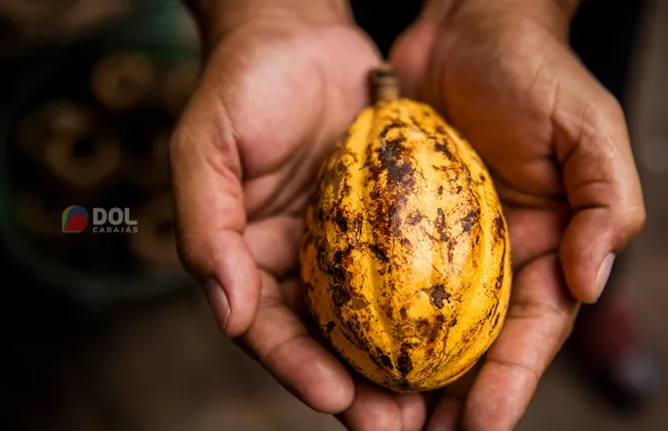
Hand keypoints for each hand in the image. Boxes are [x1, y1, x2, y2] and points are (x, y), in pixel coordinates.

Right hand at [170, 0, 399, 419]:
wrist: (300, 35)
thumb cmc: (243, 86)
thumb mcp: (207, 148)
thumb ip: (206, 227)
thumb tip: (226, 311)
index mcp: (248, 258)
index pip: (268, 329)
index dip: (297, 367)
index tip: (336, 398)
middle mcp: (298, 262)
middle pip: (326, 341)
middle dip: (358, 390)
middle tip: (396, 428)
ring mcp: (344, 244)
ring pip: (373, 319)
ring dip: (400, 367)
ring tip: (435, 409)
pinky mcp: (387, 221)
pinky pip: (410, 269)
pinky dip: (430, 308)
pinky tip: (461, 338)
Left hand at [387, 0, 645, 428]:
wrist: (468, 28)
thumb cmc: (537, 74)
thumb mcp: (590, 131)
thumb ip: (608, 204)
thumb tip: (592, 282)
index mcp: (545, 249)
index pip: (531, 330)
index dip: (510, 381)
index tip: (479, 423)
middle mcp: (490, 257)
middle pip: (470, 343)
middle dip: (447, 396)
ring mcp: (439, 242)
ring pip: (419, 323)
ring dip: (398, 372)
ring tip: (373, 414)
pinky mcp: (393, 221)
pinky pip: (376, 275)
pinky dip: (362, 315)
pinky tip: (341, 348)